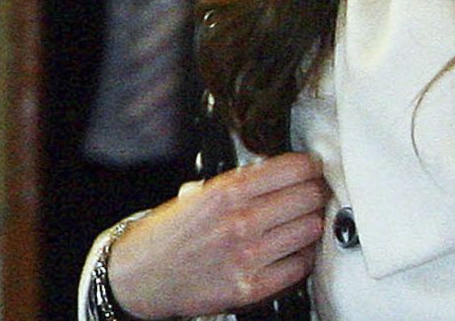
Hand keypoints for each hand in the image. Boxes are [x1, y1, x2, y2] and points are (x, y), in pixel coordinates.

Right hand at [106, 152, 328, 317]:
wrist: (138, 278)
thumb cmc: (163, 237)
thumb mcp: (195, 196)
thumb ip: (234, 185)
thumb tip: (276, 175)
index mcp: (225, 192)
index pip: (290, 169)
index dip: (309, 167)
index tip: (313, 169)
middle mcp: (239, 221)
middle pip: (307, 197)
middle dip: (316, 193)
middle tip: (316, 193)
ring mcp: (247, 256)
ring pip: (309, 230)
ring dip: (313, 223)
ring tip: (307, 220)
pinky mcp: (250, 288)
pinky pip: (298, 267)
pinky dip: (303, 256)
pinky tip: (297, 250)